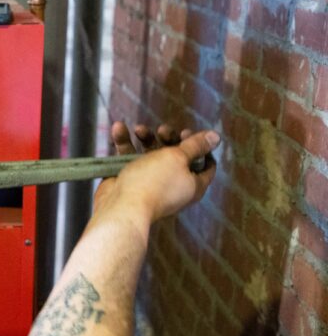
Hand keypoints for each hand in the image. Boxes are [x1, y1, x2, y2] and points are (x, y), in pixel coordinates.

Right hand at [94, 121, 218, 226]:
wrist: (122, 206)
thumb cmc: (154, 182)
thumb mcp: (178, 158)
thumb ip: (196, 145)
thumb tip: (216, 136)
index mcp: (193, 184)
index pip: (205, 164)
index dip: (200, 146)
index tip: (186, 133)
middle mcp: (174, 184)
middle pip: (177, 156)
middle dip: (169, 138)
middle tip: (162, 130)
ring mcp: (150, 182)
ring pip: (151, 154)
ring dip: (146, 138)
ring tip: (139, 129)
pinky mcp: (130, 180)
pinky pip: (129, 158)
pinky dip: (125, 143)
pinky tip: (118, 129)